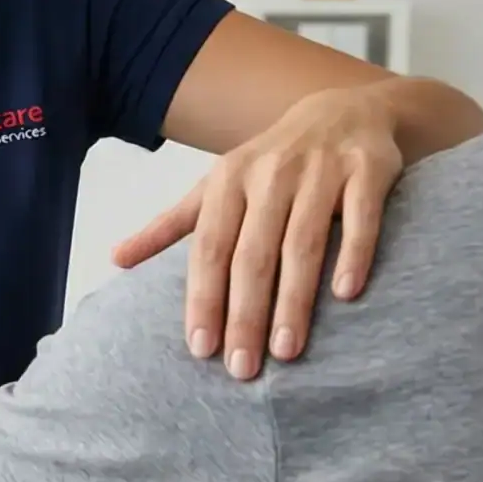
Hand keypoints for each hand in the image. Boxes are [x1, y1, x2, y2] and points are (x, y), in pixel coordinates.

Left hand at [114, 83, 400, 379]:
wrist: (344, 112)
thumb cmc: (270, 166)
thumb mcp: (216, 188)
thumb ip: (169, 226)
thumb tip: (115, 259)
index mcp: (228, 182)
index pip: (209, 249)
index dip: (203, 299)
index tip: (201, 349)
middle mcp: (271, 174)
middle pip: (253, 254)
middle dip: (245, 314)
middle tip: (243, 369)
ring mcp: (321, 170)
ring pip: (303, 243)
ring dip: (294, 299)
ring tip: (286, 351)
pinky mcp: (367, 170)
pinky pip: (360, 217)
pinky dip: (353, 253)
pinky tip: (346, 295)